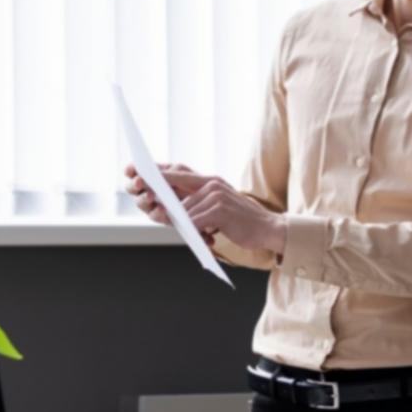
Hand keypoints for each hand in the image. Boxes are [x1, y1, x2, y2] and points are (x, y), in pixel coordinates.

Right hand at [124, 162, 199, 227]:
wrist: (211, 199)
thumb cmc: (193, 181)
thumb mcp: (182, 173)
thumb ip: (169, 173)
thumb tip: (157, 174)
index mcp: (149, 177)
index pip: (134, 172)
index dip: (130, 170)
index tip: (130, 170)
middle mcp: (147, 192)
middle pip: (133, 189)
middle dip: (135, 186)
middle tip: (140, 182)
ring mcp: (154, 206)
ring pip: (143, 204)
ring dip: (145, 201)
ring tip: (153, 199)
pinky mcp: (164, 219)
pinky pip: (157, 217)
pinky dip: (158, 213)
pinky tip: (164, 210)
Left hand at [162, 169, 286, 252]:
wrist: (269, 228)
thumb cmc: (243, 221)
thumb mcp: (222, 206)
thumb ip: (201, 203)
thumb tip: (175, 211)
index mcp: (212, 180)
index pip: (181, 172)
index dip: (162, 174)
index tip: (142, 175)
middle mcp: (213, 184)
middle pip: (180, 194)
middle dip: (167, 205)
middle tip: (154, 209)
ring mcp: (216, 195)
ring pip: (186, 211)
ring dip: (182, 223)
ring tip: (187, 232)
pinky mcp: (219, 210)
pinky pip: (195, 221)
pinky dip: (193, 231)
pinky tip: (198, 238)